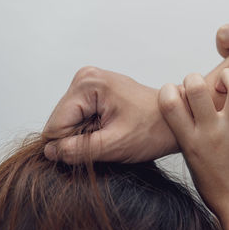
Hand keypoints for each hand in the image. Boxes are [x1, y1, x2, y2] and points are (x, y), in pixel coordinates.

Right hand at [43, 66, 176, 163]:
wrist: (176, 119)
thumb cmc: (155, 128)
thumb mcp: (115, 144)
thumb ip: (79, 150)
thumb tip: (51, 152)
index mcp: (88, 84)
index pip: (56, 124)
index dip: (68, 147)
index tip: (93, 152)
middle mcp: (86, 78)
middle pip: (62, 121)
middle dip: (79, 139)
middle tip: (107, 142)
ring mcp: (91, 83)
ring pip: (70, 121)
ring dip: (86, 135)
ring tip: (111, 135)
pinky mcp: (96, 92)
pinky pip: (81, 117)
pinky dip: (92, 129)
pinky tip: (111, 129)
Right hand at [158, 68, 228, 216]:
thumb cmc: (215, 186)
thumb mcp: (191, 159)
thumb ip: (187, 132)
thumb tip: (187, 105)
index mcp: (190, 142)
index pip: (169, 103)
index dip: (168, 90)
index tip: (174, 91)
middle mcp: (212, 133)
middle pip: (198, 88)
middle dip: (194, 78)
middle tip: (199, 85)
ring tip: (226, 81)